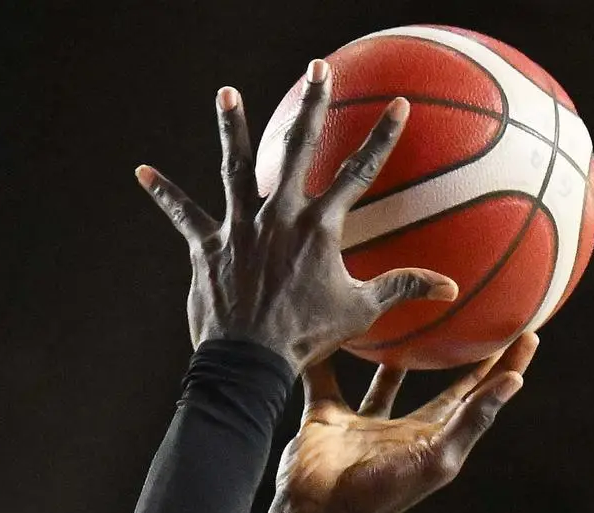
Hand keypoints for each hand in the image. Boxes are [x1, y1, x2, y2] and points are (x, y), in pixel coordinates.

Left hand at [137, 62, 456, 370]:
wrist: (250, 363)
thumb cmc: (307, 339)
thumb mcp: (360, 312)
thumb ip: (402, 289)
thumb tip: (450, 288)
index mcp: (318, 227)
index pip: (357, 173)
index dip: (381, 138)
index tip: (397, 105)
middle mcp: (279, 215)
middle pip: (298, 149)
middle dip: (314, 106)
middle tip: (319, 68)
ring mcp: (240, 226)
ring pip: (235, 167)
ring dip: (232, 128)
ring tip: (226, 94)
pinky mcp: (208, 245)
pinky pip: (183, 214)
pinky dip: (164, 193)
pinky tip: (142, 173)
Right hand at [270, 336, 536, 512]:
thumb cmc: (383, 492)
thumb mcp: (436, 456)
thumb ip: (472, 419)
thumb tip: (515, 380)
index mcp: (435, 437)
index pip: (478, 394)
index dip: (503, 366)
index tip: (528, 331)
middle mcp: (406, 427)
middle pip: (443, 383)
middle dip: (463, 352)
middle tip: (482, 316)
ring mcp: (367, 422)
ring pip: (388, 376)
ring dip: (400, 350)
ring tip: (413, 314)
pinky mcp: (328, 417)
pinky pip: (327, 378)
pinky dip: (325, 356)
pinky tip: (331, 327)